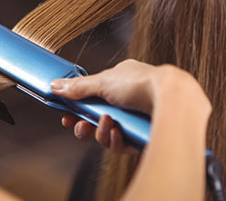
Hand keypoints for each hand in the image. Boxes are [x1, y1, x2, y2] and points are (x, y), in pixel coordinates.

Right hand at [51, 59, 210, 153]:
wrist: (170, 97)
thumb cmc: (141, 83)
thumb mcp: (103, 82)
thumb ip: (78, 87)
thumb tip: (55, 86)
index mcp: (119, 82)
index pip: (92, 98)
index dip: (78, 109)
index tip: (66, 116)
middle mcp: (127, 100)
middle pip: (98, 118)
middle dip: (87, 125)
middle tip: (80, 128)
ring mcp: (136, 117)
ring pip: (109, 133)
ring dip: (102, 132)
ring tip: (107, 124)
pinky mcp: (143, 135)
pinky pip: (123, 144)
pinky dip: (117, 140)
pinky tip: (118, 134)